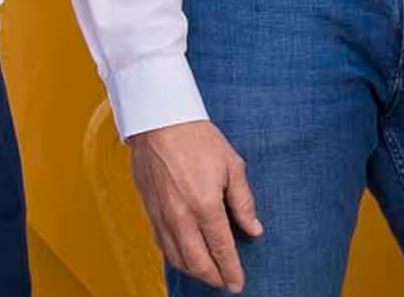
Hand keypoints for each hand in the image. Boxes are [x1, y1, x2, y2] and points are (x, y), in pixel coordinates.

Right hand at [128, 120, 264, 291]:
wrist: (159, 123)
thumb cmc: (197, 139)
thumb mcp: (232, 166)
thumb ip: (243, 202)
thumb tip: (254, 229)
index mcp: (204, 205)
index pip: (221, 248)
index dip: (230, 269)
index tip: (238, 283)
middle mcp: (180, 216)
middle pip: (196, 261)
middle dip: (212, 277)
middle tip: (225, 283)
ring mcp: (161, 216)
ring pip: (176, 258)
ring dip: (194, 271)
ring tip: (209, 273)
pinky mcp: (149, 212)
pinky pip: (162, 245)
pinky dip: (175, 257)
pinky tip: (186, 257)